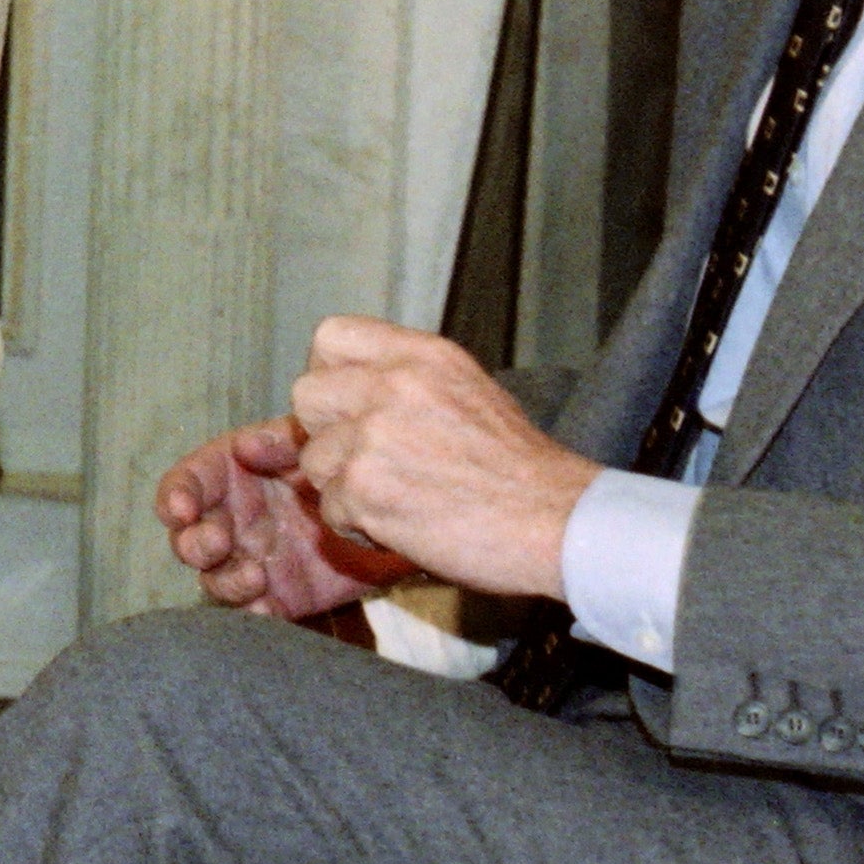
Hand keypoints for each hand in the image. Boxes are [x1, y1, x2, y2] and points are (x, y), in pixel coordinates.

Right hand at [157, 416, 389, 618]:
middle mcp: (232, 523)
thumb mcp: (314, 445)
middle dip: (193, 544)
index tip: (182, 509)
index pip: (186, 485)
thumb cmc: (343, 469)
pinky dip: (253, 613)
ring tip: (255, 577)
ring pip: (214, 580)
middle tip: (217, 542)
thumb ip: (281, 442)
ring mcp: (250, 562)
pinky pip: (252, 612)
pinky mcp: (276, 597)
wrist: (391, 512)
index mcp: (231, 479)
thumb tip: (244, 447)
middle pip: (189, 539)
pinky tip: (267, 606)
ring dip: (225, 581)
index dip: (174, 497)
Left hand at [282, 317, 592, 603]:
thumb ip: (409, 382)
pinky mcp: (366, 489)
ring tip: (396, 499)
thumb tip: (352, 388)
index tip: (347, 405)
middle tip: (365, 460)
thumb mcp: (468, 391)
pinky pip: (329, 510)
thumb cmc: (518, 470)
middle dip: (326, 434)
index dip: (328, 373)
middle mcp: (394, 386)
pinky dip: (358, 527)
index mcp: (422, 356)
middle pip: (306, 396)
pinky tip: (402, 526)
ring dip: (343, 488)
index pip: (332, 335)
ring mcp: (376, 436)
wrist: (556, 521)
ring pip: (313, 460)